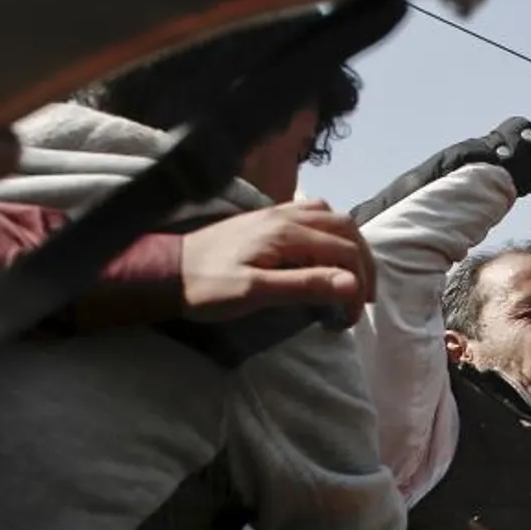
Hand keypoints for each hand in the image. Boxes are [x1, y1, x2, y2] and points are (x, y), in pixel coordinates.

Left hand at [179, 200, 374, 322]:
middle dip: (362, 264)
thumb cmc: (209, 287)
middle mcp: (287, 214)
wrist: (168, 270)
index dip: (357, 284)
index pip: (344, 252)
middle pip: (345, 230)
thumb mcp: (256, 292)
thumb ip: (305, 285)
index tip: (350, 317)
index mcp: (287, 232)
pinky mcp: (268, 217)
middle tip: (362, 299)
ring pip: (332, 218)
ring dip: (350, 246)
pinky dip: (331, 232)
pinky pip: (313, 213)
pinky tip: (325, 252)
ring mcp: (277, 212)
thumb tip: (351, 284)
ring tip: (351, 277)